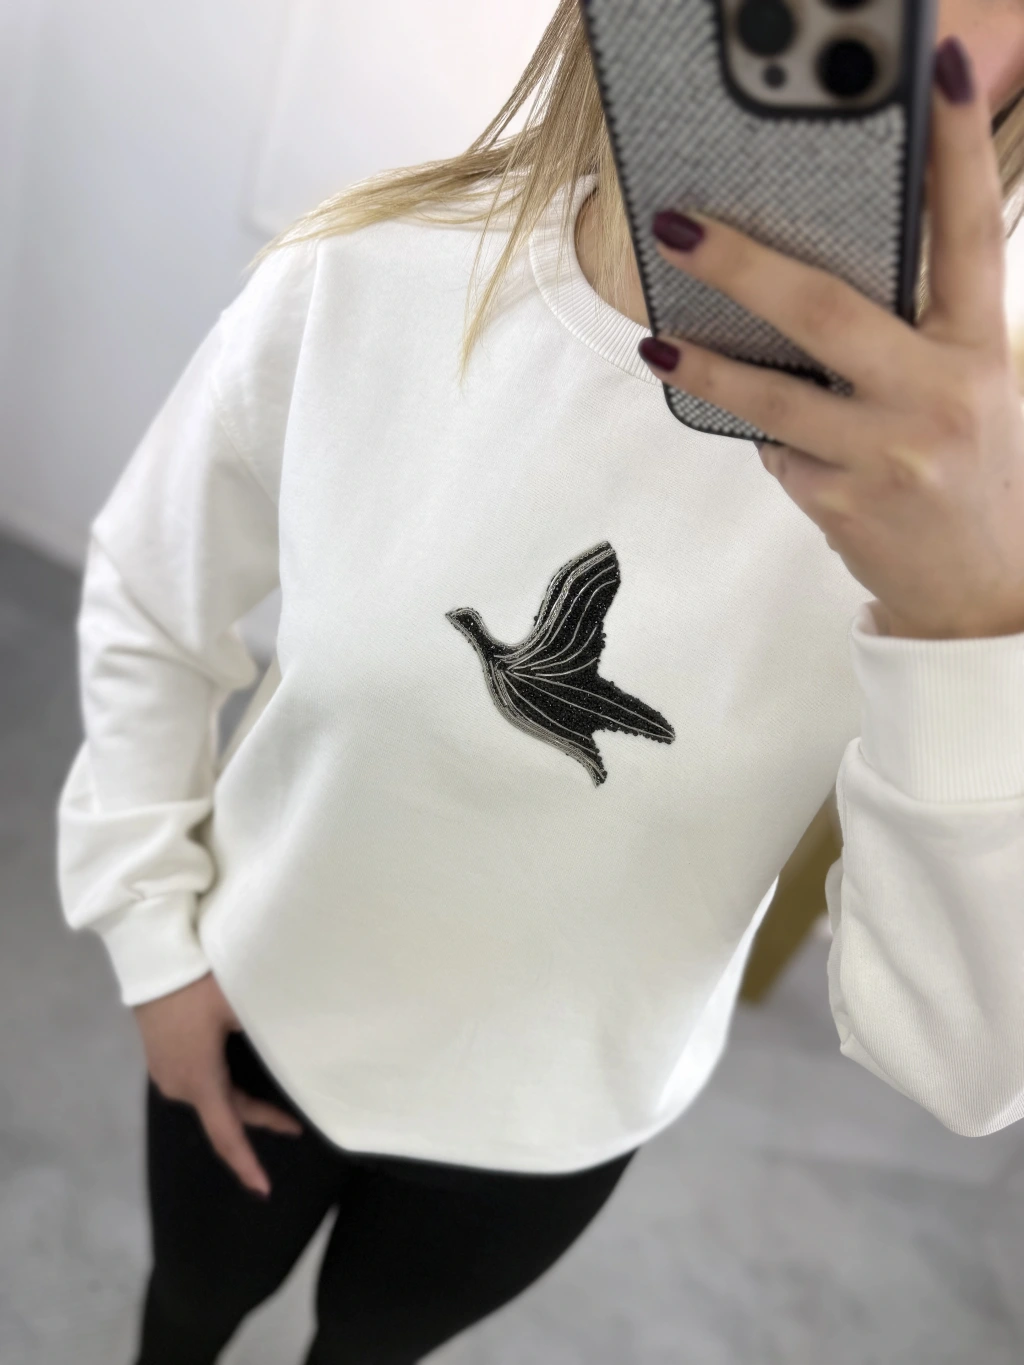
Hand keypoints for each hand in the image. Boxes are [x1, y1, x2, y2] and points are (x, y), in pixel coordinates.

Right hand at [133, 971, 301, 1195]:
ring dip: (238, 1103)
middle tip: (293, 1124)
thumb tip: (303, 1039)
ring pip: (210, 1097)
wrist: (153, 961)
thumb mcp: (241, 1006)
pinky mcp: (159, 1057)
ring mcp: (165, 1072)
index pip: (227, 1134)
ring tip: (271, 1100)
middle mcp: (179, 1085)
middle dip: (258, 1122)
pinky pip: (196, 1081)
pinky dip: (220, 1087)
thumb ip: (271, 1031)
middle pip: (224, 1114)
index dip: (246, 1163)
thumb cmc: (200, 985)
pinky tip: (234, 1076)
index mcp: (201, 1080)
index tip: (264, 1189)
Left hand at [639, 34, 1023, 641]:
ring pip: (773, 393)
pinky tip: (782, 443)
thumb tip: (816, 288)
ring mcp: (887, 452)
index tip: (935, 73)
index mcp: (980, 349)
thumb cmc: (976, 477)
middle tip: (679, 227)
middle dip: (742, 265)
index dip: (955, 148)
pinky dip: (769, 439)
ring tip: (655, 343)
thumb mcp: (973, 389)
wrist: (983, 594)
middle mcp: (939, 393)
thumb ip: (922, 336)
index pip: (971, 231)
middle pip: (827, 308)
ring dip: (705, 366)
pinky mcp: (843, 501)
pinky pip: (779, 452)